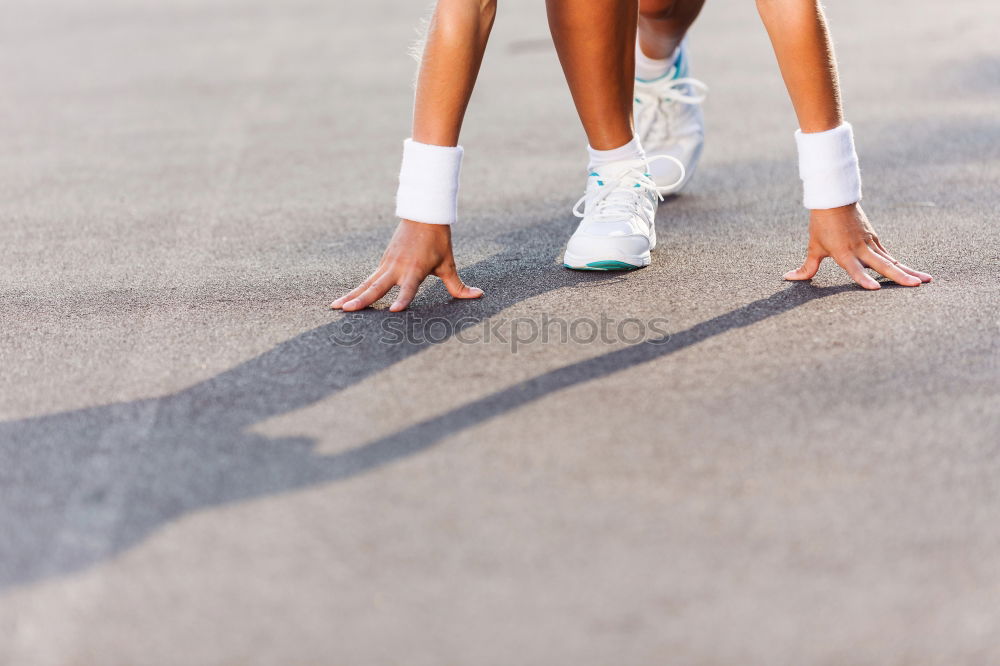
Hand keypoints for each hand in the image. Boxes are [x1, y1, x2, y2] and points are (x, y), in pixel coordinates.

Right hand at [330, 219, 482, 311]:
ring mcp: (387, 265)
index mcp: (415, 270)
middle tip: (347, 311)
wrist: (423, 215)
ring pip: (366, 284)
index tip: (395, 310)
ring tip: (335, 308)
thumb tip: (478, 295)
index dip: (403, 299)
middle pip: (377, 287)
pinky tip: (343, 301)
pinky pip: (366, 280)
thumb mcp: (449, 264)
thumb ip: (459, 285)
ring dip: (351, 296)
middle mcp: (397, 268)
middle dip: (362, 300)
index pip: (408, 288)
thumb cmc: (438, 241)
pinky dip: (354, 290)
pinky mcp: (382, 263)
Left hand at [784, 203, 931, 289]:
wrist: (835, 199)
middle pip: (883, 265)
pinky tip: (914, 273)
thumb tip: (788, 278)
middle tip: (916, 285)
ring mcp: (870, 244)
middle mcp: (860, 249)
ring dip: (909, 270)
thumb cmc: (822, 225)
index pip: (855, 269)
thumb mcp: (813, 247)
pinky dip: (902, 264)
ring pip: (892, 260)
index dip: (864, 279)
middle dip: (900, 276)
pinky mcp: (875, 240)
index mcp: (844, 253)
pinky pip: (890, 255)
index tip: (875, 289)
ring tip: (925, 280)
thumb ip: (806, 267)